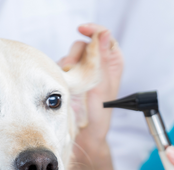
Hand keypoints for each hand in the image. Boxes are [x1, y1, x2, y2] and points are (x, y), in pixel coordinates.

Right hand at [59, 23, 123, 162]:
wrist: (86, 135)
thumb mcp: (101, 86)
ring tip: (72, 85)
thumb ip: (101, 59)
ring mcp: (84, 71)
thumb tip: (104, 34)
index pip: (104, 36)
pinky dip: (61, 75)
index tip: (82, 30)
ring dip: (68, 68)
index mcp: (112, 63)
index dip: (94, 31)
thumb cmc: (98, 115)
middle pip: (84, 45)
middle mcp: (99, 65)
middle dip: (77, 57)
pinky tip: (66, 88)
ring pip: (71, 56)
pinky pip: (61, 67)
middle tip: (75, 72)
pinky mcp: (72, 78)